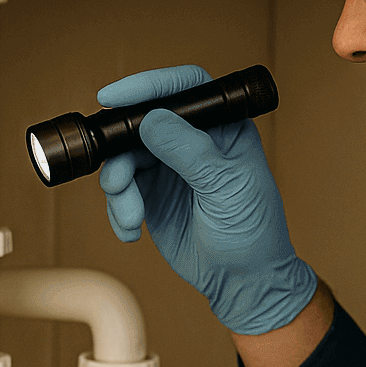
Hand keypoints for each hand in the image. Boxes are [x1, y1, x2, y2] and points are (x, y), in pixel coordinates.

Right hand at [97, 64, 316, 334]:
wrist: (243, 282)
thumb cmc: (252, 231)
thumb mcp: (226, 188)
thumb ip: (189, 151)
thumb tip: (151, 119)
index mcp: (222, 127)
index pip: (184, 88)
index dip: (149, 85)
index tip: (114, 96)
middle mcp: (192, 140)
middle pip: (141, 123)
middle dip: (121, 152)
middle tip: (116, 182)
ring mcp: (169, 166)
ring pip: (123, 157)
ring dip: (119, 188)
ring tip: (132, 216)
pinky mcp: (152, 194)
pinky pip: (120, 189)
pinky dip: (118, 210)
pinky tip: (132, 231)